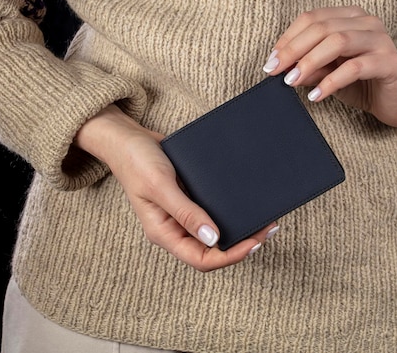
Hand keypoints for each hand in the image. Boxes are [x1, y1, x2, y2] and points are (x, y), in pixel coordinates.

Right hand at [75, 105, 277, 271]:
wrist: (129, 138)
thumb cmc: (136, 161)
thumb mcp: (160, 186)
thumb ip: (185, 212)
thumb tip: (213, 238)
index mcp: (164, 232)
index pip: (201, 258)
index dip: (230, 256)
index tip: (254, 242)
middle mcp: (175, 228)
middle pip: (213, 249)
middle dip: (242, 243)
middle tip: (267, 229)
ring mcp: (183, 214)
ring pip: (215, 232)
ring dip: (240, 228)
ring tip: (263, 218)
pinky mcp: (190, 199)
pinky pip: (213, 212)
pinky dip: (231, 211)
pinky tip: (246, 202)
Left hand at [262, 6, 396, 126]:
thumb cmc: (361, 84)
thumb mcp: (328, 73)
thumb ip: (309, 67)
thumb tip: (282, 68)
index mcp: (350, 17)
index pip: (312, 18)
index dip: (287, 38)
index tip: (270, 61)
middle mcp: (367, 22)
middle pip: (322, 28)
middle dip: (293, 50)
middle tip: (274, 71)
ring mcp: (380, 40)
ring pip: (338, 41)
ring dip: (309, 62)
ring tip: (292, 81)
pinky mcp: (389, 62)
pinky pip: (354, 67)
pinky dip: (331, 81)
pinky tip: (316, 95)